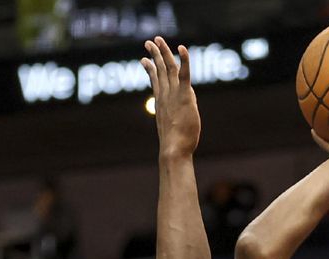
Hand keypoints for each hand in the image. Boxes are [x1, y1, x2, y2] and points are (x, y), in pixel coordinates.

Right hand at [141, 38, 199, 158]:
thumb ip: (178, 114)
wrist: (174, 148)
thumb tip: (184, 108)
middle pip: (159, 70)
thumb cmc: (176, 144)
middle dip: (154, 55)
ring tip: (157, 39)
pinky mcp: (184, 96)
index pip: (155, 81)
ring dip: (163, 51)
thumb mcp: (174, 127)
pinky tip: (182, 48)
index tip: (144, 60)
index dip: (150, 69)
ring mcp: (173, 94)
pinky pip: (184, 74)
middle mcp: (165, 95)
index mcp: (161, 103)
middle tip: (148, 42)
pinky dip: (184, 60)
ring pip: (167, 68)